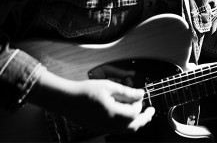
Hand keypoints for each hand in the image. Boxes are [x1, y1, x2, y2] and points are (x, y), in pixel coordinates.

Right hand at [30, 72, 154, 135]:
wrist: (66, 99)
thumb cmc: (85, 90)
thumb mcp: (108, 86)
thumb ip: (126, 92)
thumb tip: (140, 94)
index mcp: (112, 113)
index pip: (134, 113)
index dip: (139, 104)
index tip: (139, 96)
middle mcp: (108, 124)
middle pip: (133, 126)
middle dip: (144, 118)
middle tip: (151, 111)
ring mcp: (103, 128)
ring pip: (125, 130)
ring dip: (135, 122)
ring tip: (140, 113)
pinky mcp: (99, 128)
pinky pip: (117, 130)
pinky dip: (125, 124)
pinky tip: (125, 114)